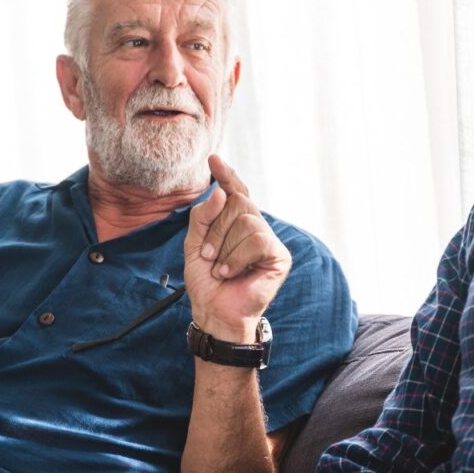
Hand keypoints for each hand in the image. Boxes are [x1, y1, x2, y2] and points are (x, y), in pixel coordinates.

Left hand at [183, 155, 291, 338]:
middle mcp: (255, 227)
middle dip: (216, 229)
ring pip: (246, 221)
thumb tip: (220, 192)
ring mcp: (269, 240)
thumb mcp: (194, 244)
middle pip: (237, 203)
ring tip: (220, 268)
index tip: (213, 160)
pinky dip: (237, 257)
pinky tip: (231, 272)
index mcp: (236, 222)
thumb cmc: (206, 281)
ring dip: (225, 247)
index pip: (234, 191)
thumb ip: (203, 217)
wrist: (214, 312)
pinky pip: (257, 240)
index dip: (227, 175)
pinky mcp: (279, 256)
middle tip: (208, 255)